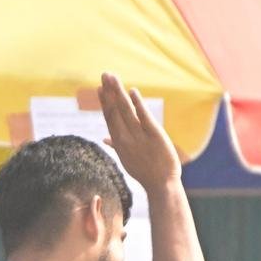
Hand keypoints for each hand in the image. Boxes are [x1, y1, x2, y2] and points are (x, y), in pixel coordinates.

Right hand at [97, 73, 181, 190]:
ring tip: (112, 78)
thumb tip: (104, 139)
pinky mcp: (155, 136)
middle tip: (104, 75)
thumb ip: (115, 146)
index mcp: (119, 142)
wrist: (161, 185)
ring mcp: (139, 137)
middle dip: (109, 92)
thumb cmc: (145, 173)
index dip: (104, 102)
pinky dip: (138, 104)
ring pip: (126, 111)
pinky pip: (144, 117)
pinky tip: (133, 91)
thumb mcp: (127, 160)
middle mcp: (126, 138)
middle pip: (115, 111)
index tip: (99, 88)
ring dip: (119, 93)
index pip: (109, 118)